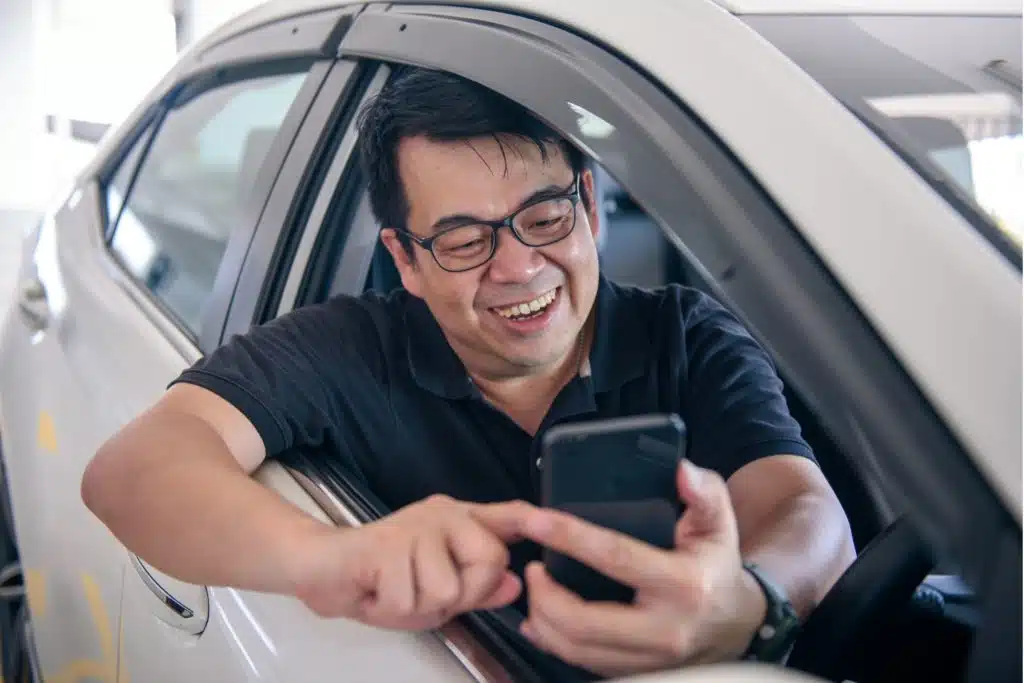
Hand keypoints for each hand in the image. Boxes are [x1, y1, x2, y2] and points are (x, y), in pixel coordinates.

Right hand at [293, 494, 525, 630]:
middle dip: (461, 594)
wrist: (318, 568)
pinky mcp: (388, 544)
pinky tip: (374, 589)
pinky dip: (390, 607)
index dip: (533, 520)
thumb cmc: (377, 578)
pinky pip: (410, 597)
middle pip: (489, 563)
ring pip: (448, 590)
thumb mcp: (434, 589)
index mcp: (457, 521)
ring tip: (393, 590)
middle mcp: (442, 514)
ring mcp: (416, 526)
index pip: (505, 516)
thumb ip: (475, 585)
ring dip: (417, 606)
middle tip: (421, 591)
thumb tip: (514, 585)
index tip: (554, 521)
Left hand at [476, 461, 766, 677]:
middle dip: (544, 593)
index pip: (615, 557)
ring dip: (543, 619)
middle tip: (532, 565)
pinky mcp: (637, 673)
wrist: (738, 624)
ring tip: (535, 588)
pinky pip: (583, 665)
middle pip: (583, 621)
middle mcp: (665, 629)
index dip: (569, 537)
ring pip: (577, 650)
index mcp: (684, 584)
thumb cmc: (716, 566)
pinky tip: (540, 619)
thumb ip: (704, 492)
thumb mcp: (718, 524)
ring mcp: (650, 660)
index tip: (535, 520)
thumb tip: (681, 470)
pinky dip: (553, 643)